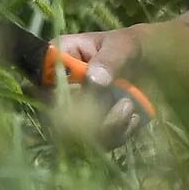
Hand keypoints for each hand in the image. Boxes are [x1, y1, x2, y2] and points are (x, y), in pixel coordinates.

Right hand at [46, 24, 157, 143]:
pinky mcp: (93, 130)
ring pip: (78, 136)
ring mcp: (74, 115)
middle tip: (123, 103)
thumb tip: (94, 79)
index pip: (42, 87)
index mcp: (57, 64)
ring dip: (107, 126)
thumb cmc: (127, 47)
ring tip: (129, 106)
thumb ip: (108, 60)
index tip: (85, 93)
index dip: (58, 98)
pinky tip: (134, 118)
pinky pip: (98, 143)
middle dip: (90, 117)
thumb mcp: (121, 46)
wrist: (146, 62)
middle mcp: (58, 94)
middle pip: (57, 119)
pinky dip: (117, 134)